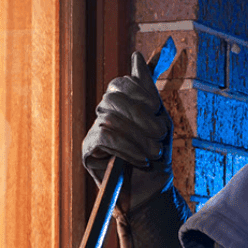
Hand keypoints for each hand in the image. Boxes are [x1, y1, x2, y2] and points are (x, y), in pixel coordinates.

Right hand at [82, 50, 172, 213]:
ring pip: (111, 118)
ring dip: (138, 137)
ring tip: (153, 153)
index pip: (120, 84)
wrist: (152, 192)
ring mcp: (93, 132)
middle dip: (142, 116)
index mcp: (120, 105)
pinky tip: (138, 160)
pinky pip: (104, 137)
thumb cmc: (156, 156)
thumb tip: (136, 54)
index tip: (158, 111)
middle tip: (160, 136)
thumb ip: (148, 91)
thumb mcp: (159, 120)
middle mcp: (103, 114)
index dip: (140, 93)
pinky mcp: (88, 151)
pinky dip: (126, 148)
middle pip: (113, 97)